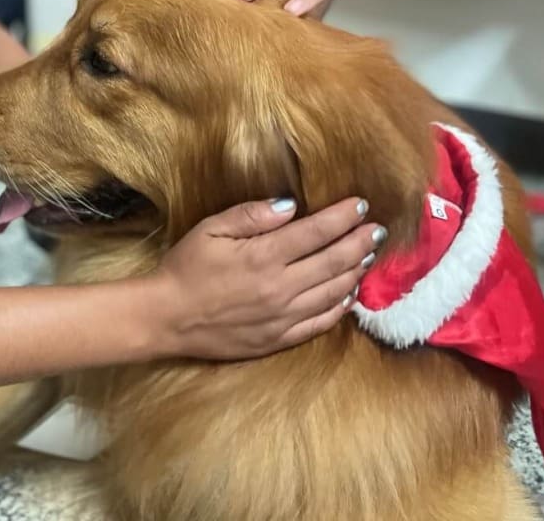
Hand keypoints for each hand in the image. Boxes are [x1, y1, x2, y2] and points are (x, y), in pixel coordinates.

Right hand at [153, 197, 386, 360]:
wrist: (166, 318)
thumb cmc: (185, 267)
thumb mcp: (210, 229)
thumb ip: (251, 215)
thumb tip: (291, 206)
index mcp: (263, 256)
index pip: (317, 231)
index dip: (343, 216)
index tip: (360, 204)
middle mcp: (280, 287)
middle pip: (334, 261)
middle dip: (360, 242)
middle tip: (376, 229)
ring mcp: (282, 317)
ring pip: (334, 292)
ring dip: (355, 272)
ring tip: (367, 256)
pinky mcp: (278, 339)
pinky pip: (320, 323)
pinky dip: (340, 307)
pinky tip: (349, 295)